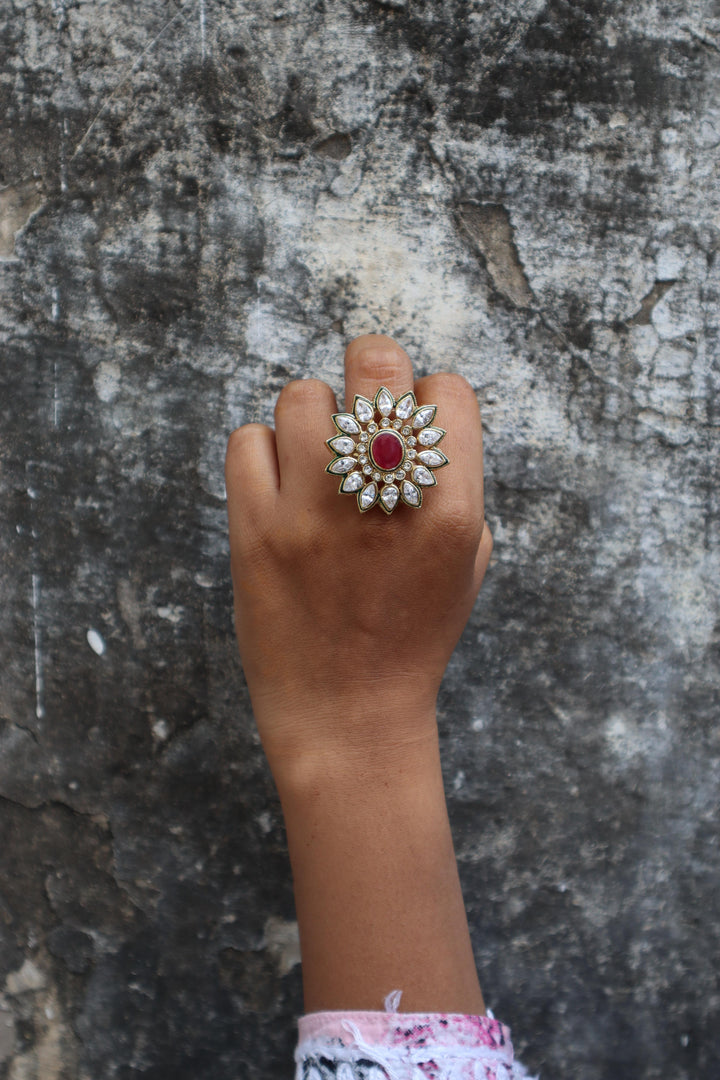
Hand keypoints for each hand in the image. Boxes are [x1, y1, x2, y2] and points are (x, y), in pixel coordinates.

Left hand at [225, 335, 492, 785]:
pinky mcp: (253, 531)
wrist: (348, 716)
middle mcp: (383, 500)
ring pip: (302, 395)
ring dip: (311, 417)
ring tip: (314, 459)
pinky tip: (277, 487)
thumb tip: (420, 421)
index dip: (429, 399)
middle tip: (361, 398)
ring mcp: (312, 512)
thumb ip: (455, 490)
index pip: (446, 393)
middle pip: (375, 362)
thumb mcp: (465, 568)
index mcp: (450, 511)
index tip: (411, 424)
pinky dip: (261, 454)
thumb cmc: (412, 639)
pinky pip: (247, 440)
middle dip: (372, 367)